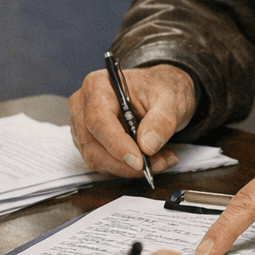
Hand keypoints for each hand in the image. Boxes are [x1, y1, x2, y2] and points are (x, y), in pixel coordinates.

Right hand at [68, 62, 194, 178]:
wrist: (160, 94)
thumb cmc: (160, 89)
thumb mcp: (170, 99)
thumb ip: (162, 120)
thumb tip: (148, 145)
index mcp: (98, 86)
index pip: (99, 121)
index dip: (117, 144)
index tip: (138, 161)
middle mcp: (84, 105)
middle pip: (94, 145)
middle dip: (126, 162)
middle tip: (158, 164)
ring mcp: (84, 125)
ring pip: (97, 159)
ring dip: (128, 168)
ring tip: (159, 161)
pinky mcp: (90, 142)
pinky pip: (102, 163)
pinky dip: (125, 168)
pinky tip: (148, 160)